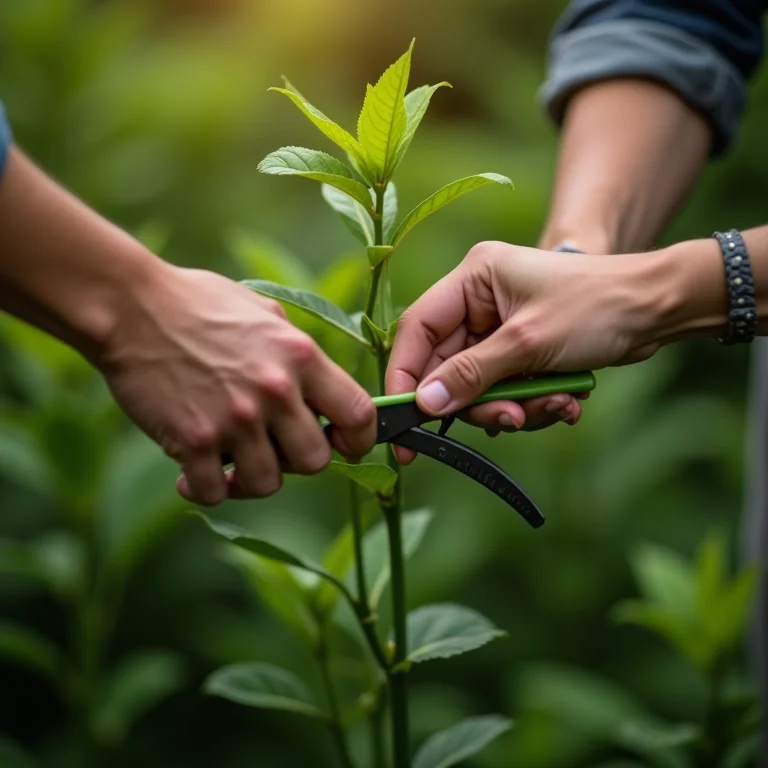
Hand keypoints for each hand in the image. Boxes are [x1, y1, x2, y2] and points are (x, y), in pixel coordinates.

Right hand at [99, 263, 375, 503]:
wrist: (130, 306)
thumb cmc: (196, 303)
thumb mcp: (264, 311)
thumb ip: (295, 349)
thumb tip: (316, 380)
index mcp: (301, 356)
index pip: (358, 413)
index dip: (359, 439)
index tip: (342, 444)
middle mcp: (276, 390)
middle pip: (317, 461)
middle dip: (297, 461)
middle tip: (273, 448)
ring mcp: (235, 418)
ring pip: (268, 484)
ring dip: (250, 479)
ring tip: (231, 462)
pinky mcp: (193, 440)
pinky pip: (214, 492)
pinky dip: (205, 490)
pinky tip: (192, 476)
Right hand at [386, 241, 664, 461]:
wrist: (658, 308)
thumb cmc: (596, 306)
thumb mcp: (528, 342)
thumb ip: (471, 375)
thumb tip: (426, 405)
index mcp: (473, 279)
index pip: (418, 330)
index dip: (405, 376)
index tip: (402, 419)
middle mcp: (480, 303)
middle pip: (448, 367)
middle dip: (478, 401)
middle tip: (509, 420)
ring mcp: (501, 329)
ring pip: (479, 386)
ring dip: (513, 407)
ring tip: (553, 407)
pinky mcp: (521, 353)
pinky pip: (507, 390)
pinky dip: (531, 404)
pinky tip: (564, 403)